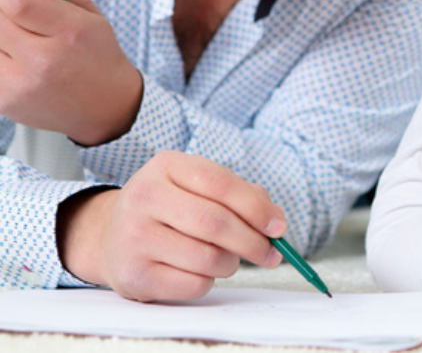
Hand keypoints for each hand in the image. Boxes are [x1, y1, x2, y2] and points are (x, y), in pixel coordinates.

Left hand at [0, 0, 142, 144]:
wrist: (106, 108)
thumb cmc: (97, 56)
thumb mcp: (88, 16)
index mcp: (71, 33)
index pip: (16, 0)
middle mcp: (44, 61)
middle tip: (9, 2)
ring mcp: (20, 85)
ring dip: (0, 31)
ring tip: (17, 34)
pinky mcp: (5, 101)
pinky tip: (14, 56)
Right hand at [57, 151, 286, 301]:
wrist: (111, 235)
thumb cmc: (172, 208)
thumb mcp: (201, 187)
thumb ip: (243, 196)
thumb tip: (276, 221)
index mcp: (166, 166)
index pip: (220, 183)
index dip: (256, 207)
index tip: (279, 227)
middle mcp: (144, 197)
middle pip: (215, 223)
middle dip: (253, 242)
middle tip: (271, 253)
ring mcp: (133, 237)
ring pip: (208, 258)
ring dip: (231, 263)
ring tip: (227, 258)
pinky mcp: (133, 274)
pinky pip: (193, 284)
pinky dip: (209, 281)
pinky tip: (200, 271)